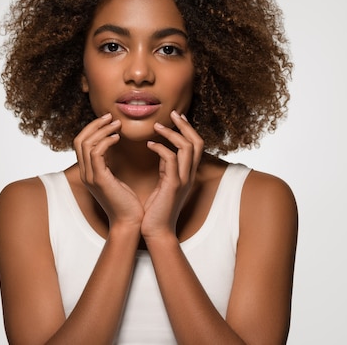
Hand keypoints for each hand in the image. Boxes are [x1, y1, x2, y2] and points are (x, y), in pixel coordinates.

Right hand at [74, 113, 143, 228]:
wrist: (130, 222)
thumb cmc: (127, 202)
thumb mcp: (115, 178)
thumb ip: (109, 163)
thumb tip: (112, 145)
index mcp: (87, 172)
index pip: (81, 143)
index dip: (92, 128)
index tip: (109, 120)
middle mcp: (84, 173)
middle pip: (79, 140)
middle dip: (94, 125)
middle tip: (111, 116)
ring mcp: (90, 176)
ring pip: (86, 144)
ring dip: (102, 130)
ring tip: (117, 124)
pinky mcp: (99, 179)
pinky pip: (96, 153)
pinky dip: (106, 141)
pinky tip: (118, 138)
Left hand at [141, 111, 203, 240]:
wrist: (156, 231)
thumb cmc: (157, 209)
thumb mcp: (164, 183)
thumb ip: (167, 168)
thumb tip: (163, 151)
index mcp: (188, 173)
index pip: (196, 145)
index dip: (188, 129)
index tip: (176, 117)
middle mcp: (189, 175)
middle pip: (197, 142)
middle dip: (185, 125)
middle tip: (172, 113)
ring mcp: (183, 180)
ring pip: (187, 147)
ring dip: (172, 133)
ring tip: (157, 126)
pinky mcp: (173, 185)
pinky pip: (170, 159)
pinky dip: (160, 148)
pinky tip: (149, 144)